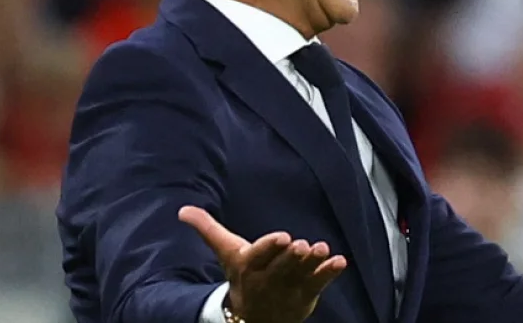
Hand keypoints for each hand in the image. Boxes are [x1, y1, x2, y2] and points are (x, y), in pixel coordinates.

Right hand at [179, 206, 347, 322]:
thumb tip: (182, 210)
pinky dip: (329, 273)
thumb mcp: (225, 252)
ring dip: (313, 263)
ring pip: (302, 274)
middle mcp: (269, 278)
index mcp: (249, 266)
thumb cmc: (241, 275)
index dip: (270, 246)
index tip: (283, 236)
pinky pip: (319, 283)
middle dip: (291, 256)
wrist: (251, 318)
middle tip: (302, 245)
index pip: (259, 255)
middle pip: (281, 266)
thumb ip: (208, 229)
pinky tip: (340, 261)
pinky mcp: (306, 294)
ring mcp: (289, 288)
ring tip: (322, 249)